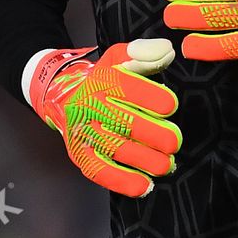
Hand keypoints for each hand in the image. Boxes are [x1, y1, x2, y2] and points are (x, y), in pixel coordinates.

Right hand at [27, 38, 181, 196]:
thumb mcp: (119, 57)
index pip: (131, 89)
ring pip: (117, 150)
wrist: (63, 97)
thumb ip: (145, 52)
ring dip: (147, 161)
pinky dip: (123, 181)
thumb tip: (167, 51)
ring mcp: (84, 132)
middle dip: (157, 135)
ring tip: (166, 164)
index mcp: (103, 80)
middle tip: (173, 142)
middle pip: (127, 123)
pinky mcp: (80, 154)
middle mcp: (91, 106)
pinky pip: (100, 171)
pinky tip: (145, 186)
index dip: (157, 99)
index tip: (170, 106)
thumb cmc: (102, 79)